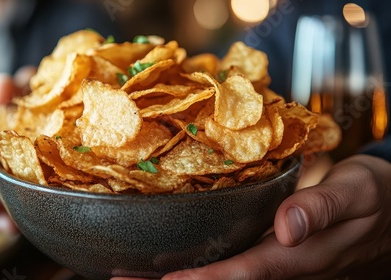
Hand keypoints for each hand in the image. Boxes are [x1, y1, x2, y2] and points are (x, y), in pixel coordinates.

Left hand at [112, 154, 390, 279]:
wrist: (385, 210)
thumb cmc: (373, 197)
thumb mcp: (357, 193)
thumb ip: (324, 208)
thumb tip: (287, 226)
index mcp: (300, 254)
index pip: (247, 272)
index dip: (207, 279)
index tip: (168, 279)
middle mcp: (281, 264)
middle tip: (124, 278)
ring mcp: (274, 262)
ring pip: (222, 276)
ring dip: (177, 276)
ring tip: (129, 272)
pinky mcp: (270, 254)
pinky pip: (230, 263)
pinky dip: (196, 265)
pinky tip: (168, 259)